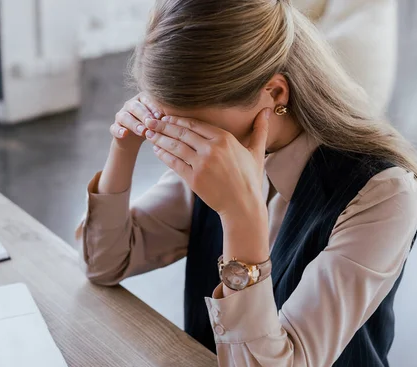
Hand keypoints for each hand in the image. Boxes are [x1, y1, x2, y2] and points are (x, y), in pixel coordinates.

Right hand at [110, 94, 162, 149]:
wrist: (135, 139)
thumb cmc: (153, 126)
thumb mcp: (161, 121)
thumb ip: (166, 116)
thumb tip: (179, 113)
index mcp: (143, 99)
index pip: (147, 99)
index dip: (153, 107)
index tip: (161, 116)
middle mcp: (131, 104)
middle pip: (135, 106)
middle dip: (144, 115)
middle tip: (151, 123)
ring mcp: (121, 115)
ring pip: (124, 116)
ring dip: (134, 123)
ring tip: (142, 131)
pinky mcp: (115, 127)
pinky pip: (114, 128)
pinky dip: (119, 131)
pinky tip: (124, 134)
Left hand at [144, 109, 271, 262]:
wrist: (243, 206)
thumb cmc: (250, 179)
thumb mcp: (256, 152)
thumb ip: (260, 130)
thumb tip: (268, 111)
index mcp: (225, 138)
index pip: (195, 124)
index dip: (178, 119)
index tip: (167, 116)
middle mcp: (212, 148)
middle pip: (182, 132)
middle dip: (163, 125)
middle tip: (150, 121)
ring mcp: (202, 163)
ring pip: (175, 146)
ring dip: (160, 139)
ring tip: (149, 134)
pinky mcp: (194, 178)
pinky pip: (174, 163)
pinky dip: (164, 156)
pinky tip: (157, 151)